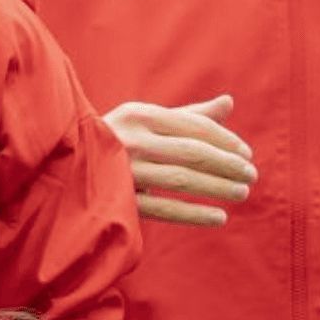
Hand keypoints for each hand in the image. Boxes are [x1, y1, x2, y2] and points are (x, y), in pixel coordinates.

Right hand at [103, 94, 255, 226]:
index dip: (226, 139)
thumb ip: (188, 115)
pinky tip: (219, 217)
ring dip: (217, 187)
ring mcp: (123, 170)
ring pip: (182, 179)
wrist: (67, 165)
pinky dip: (194, 214)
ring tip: (242, 193)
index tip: (247, 153)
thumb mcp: (147, 121)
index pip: (193, 126)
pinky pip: (164, 209)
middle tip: (252, 174)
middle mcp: (130, 139)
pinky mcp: (120, 198)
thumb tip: (229, 102)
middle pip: (192, 152)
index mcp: (138, 115)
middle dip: (227, 164)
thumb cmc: (118, 139)